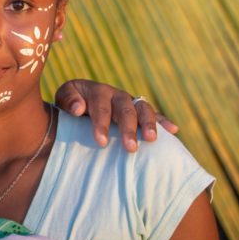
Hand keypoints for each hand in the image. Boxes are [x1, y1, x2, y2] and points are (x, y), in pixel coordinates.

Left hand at [54, 80, 178, 150]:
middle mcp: (117, 95)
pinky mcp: (139, 111)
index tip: (101, 141)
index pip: (101, 106)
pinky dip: (164, 121)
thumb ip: (68, 100)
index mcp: (97, 91)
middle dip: (128, 129)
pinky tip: (174, 130)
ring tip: (152, 139)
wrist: (79, 101)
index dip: (102, 123)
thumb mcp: (64, 98)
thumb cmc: (70, 104)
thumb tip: (78, 109)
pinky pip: (154, 114)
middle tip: (130, 148)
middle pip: (125, 110)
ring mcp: (130, 102)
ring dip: (148, 124)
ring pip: (143, 109)